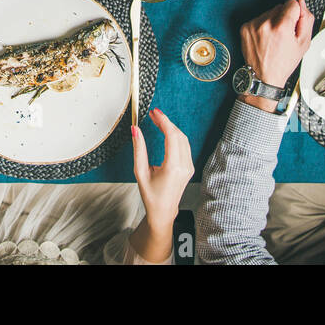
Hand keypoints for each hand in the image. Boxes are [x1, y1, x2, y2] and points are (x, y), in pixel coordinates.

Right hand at [131, 108, 193, 230]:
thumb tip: (135, 131)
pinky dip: (175, 136)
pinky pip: (185, 146)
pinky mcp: (189, 167)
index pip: (171, 136)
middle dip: (167, 122)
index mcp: (173, 167)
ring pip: (183, 139)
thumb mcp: (140, 172)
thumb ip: (139, 149)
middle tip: (154, 114)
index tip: (155, 113)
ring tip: (158, 121)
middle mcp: (184, 166)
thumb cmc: (151, 195)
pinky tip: (166, 132)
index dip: (164, 121)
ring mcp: (189, 167)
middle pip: (179, 135)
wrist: (163, 211)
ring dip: (171, 128)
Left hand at [239, 0, 313, 102]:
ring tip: (274, 38)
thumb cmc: (283, 63)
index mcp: (281, 27)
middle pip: (280, 6)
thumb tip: (301, 2)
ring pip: (269, 12)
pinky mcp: (245, 28)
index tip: (294, 25)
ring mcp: (253, 25)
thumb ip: (306, 19)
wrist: (264, 76)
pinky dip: (263, 26)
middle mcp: (265, 24)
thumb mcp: (304, 43)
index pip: (292, 3)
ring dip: (273, 21)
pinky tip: (265, 39)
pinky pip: (258, 19)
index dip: (296, 14)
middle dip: (284, 18)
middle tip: (284, 35)